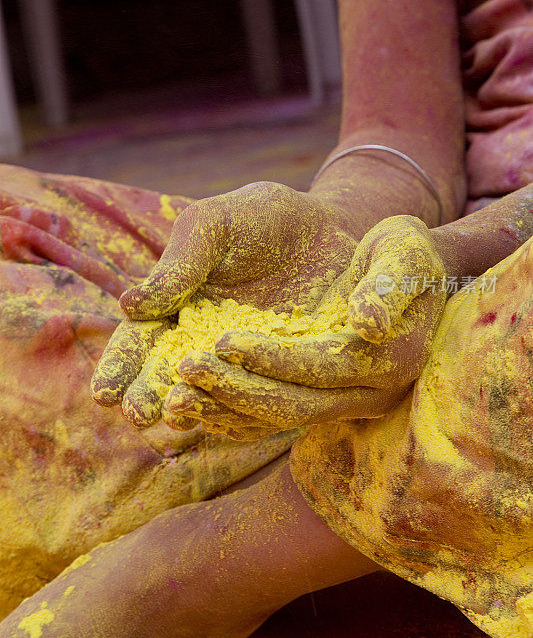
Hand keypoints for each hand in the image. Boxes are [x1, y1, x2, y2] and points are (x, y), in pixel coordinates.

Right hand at [92, 181, 362, 434]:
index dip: (120, 369)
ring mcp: (248, 367)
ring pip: (215, 400)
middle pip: (168, 382)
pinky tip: (234, 418)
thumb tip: (130, 306)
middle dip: (150, 399)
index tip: (105, 394)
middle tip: (139, 414)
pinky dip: (250, 413)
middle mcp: (205, 348)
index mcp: (176, 312)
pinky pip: (267, 404)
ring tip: (176, 415)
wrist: (332, 227)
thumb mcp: (218, 224)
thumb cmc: (264, 219)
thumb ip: (180, 262)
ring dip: (194, 411)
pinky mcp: (291, 379)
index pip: (139, 346)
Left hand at [172, 215, 447, 438]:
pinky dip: (235, 418)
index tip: (222, 340)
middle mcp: (372, 392)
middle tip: (183, 370)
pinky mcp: (325, 401)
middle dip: (238, 389)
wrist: (405, 272)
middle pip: (297, 403)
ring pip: (281, 419)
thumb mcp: (404, 250)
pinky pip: (276, 421)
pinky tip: (194, 409)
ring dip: (227, 411)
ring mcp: (348, 402)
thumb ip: (389, 284)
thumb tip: (368, 323)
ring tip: (174, 398)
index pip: (324, 365)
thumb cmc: (403, 249)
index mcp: (394, 357)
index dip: (273, 358)